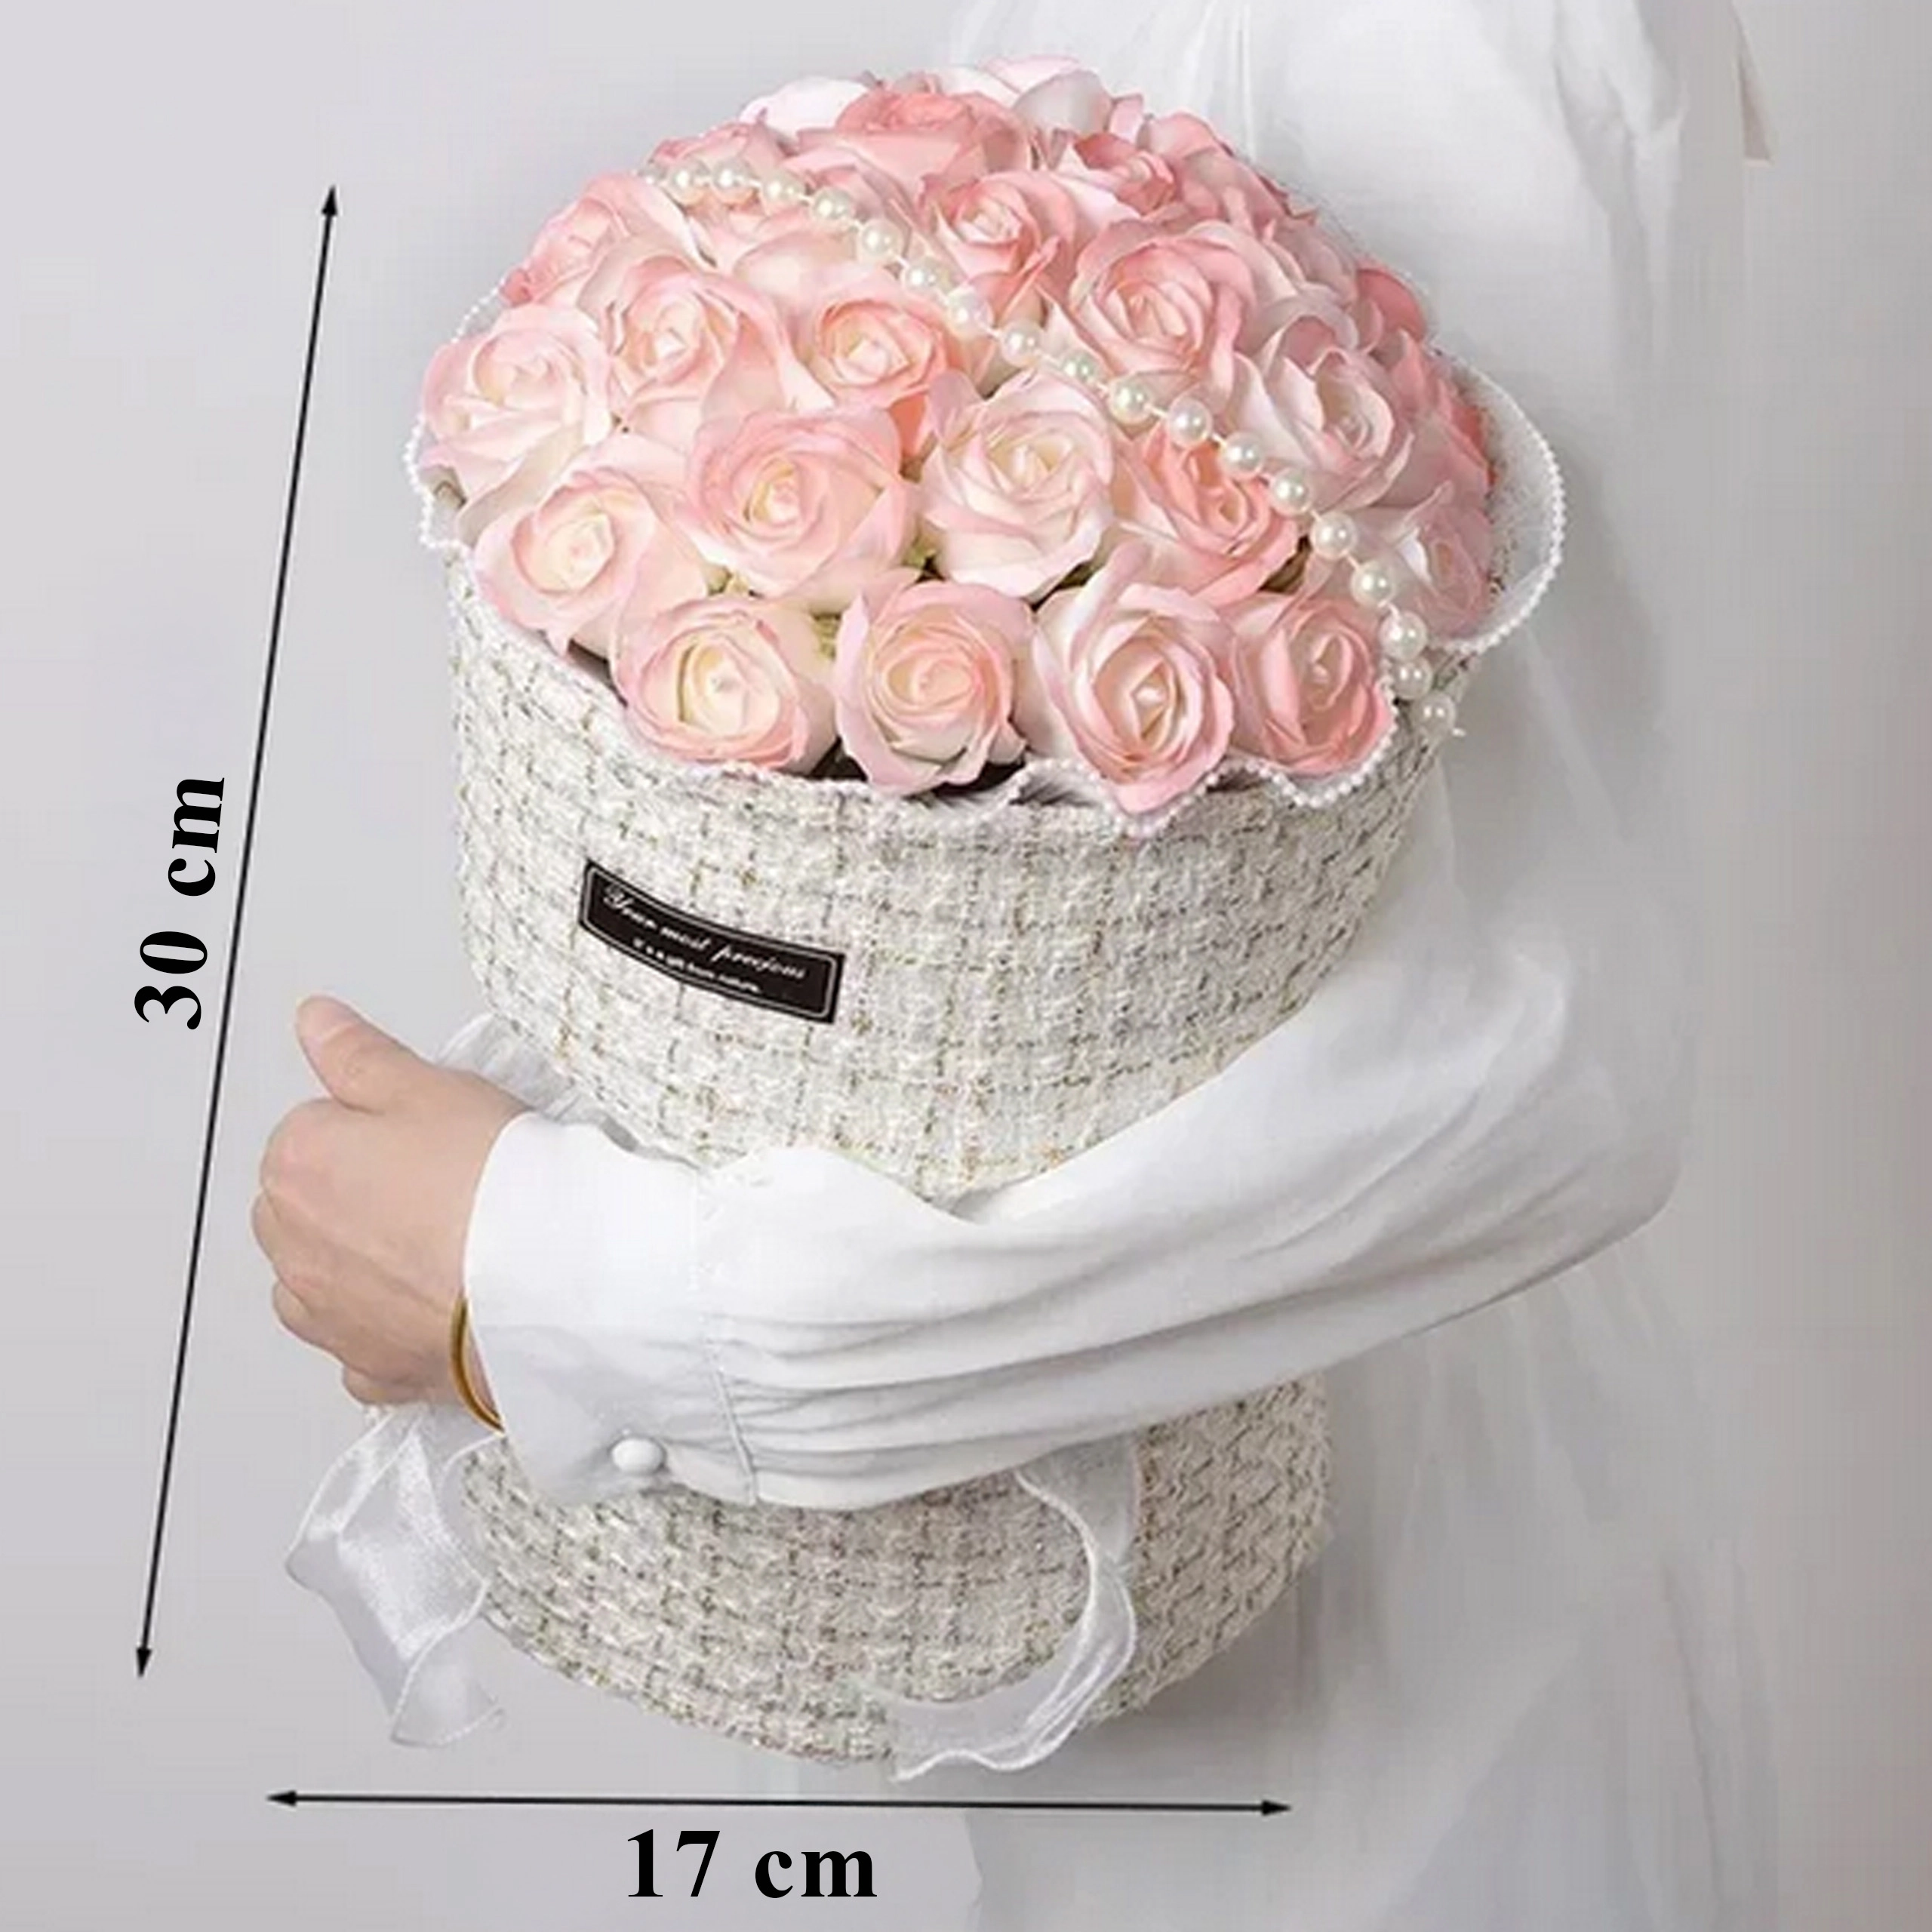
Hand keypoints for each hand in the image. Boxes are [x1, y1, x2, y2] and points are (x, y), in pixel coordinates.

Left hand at [254, 996, 526, 1405]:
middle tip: (442, 1179)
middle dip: (358, 1189)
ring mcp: (328, 1313)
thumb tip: (315, 1023)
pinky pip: (362, 1340)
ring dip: (361, 1259)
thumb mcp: (432, 1086)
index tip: (428, 1130)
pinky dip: (386, 1324)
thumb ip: (359, 1055)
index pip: (315, 1124)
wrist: (547, 1288)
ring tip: (441, 1242)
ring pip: (323, 1274)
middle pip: (309, 1201)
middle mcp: (293, 1244)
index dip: (378, 1121)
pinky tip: (435, 1303)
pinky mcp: (371, 1367)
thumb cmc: (494, 1185)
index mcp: (298, 1163)